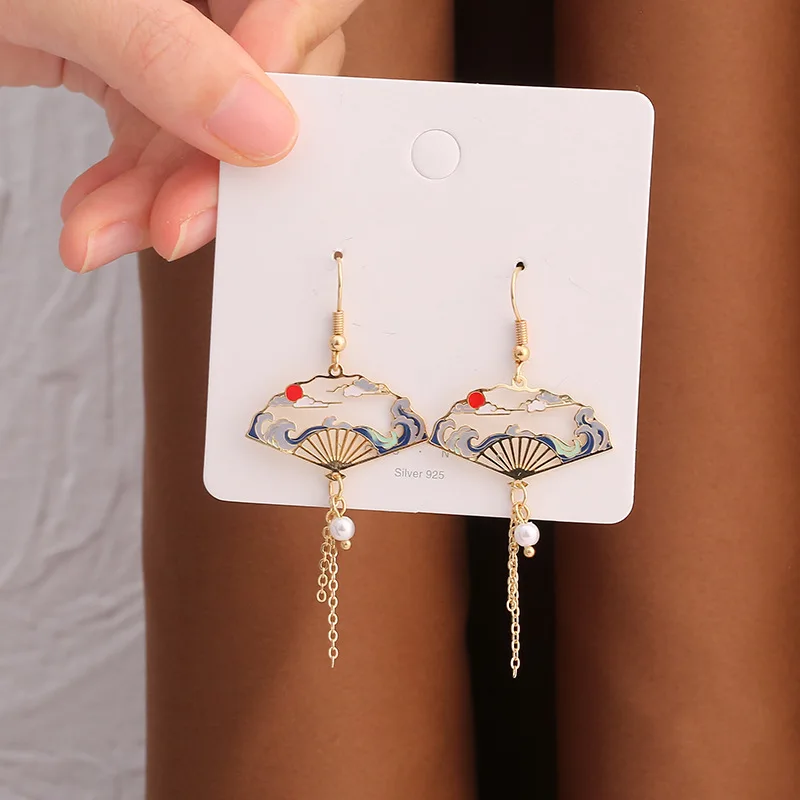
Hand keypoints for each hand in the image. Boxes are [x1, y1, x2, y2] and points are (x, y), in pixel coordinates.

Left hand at [0, 0, 360, 271]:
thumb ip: (160, 50)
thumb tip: (267, 131)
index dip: (291, 56)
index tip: (254, 134)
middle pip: (264, 76)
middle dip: (215, 160)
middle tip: (174, 223)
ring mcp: (164, 26)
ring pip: (207, 127)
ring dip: (160, 196)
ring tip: (100, 236)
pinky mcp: (125, 68)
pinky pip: (158, 141)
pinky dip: (130, 192)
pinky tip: (95, 221)